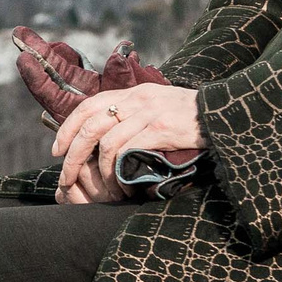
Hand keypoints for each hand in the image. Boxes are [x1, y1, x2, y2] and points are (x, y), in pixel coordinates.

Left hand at [51, 85, 200, 205]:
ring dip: (97, 168)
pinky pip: (128, 149)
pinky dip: (119, 169)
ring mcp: (149, 113)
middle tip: (65, 175)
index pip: (89, 105)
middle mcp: (138, 99)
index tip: (57, 149)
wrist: (225, 115)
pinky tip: (122, 184)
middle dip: (73, 153)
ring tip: (99, 188)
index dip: (68, 127)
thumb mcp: (159, 106)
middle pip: (91, 124)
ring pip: (107, 140)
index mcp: (134, 92)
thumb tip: (106, 136)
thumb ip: (135, 114)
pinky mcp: (161, 129)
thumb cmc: (192, 118)